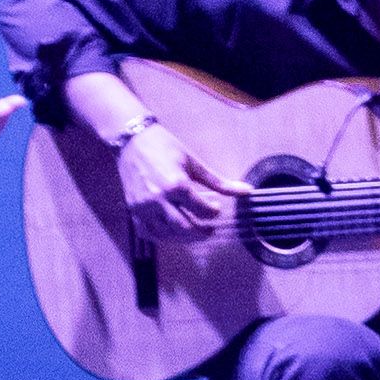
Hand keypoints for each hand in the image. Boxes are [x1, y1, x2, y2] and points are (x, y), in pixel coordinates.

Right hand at [114, 118, 238, 239]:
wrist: (132, 141)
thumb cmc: (165, 147)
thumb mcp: (194, 162)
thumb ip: (219, 182)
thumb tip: (247, 191)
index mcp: (176, 184)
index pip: (201, 210)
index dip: (213, 213)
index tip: (216, 209)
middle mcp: (158, 199)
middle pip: (184, 228)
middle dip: (201, 232)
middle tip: (210, 229)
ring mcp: (143, 207)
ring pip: (166, 234)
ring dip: (184, 237)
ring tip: (194, 231)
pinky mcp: (133, 210)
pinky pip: (148, 232)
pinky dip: (163, 236)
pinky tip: (173, 232)